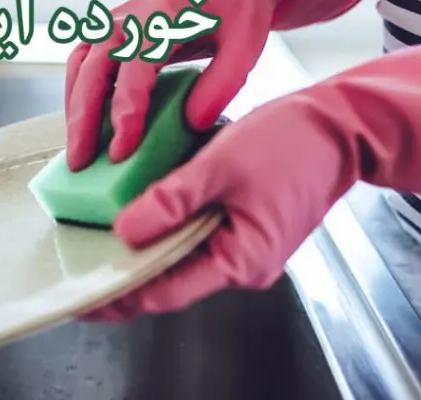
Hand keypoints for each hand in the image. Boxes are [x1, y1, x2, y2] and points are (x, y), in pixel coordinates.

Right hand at [64, 0, 374, 170]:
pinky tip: (83, 123)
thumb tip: (191, 124)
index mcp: (164, 14)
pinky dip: (76, 93)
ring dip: (73, 108)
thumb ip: (221, 84)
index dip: (125, 111)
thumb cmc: (238, 7)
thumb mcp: (247, 43)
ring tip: (77, 150)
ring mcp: (114, 19)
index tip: (122, 150)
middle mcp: (129, 14)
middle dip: (84, 118)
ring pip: (80, 65)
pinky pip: (82, 62)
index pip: (134, 68)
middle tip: (81, 162)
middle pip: (93, 68)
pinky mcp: (110, 29)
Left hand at [83, 31, 420, 320]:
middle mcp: (243, 263)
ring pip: (181, 255)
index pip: (166, 291)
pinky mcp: (244, 225)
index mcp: (242, 260)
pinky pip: (196, 234)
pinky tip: (139, 211)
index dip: (119, 295)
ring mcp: (245, 246)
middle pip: (171, 278)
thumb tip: (124, 232)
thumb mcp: (220, 165)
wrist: (340, 124)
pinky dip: (166, 226)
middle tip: (80, 264)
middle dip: (125, 273)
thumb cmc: (292, 142)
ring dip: (144, 247)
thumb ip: (170, 201)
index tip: (81, 295)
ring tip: (99, 239)